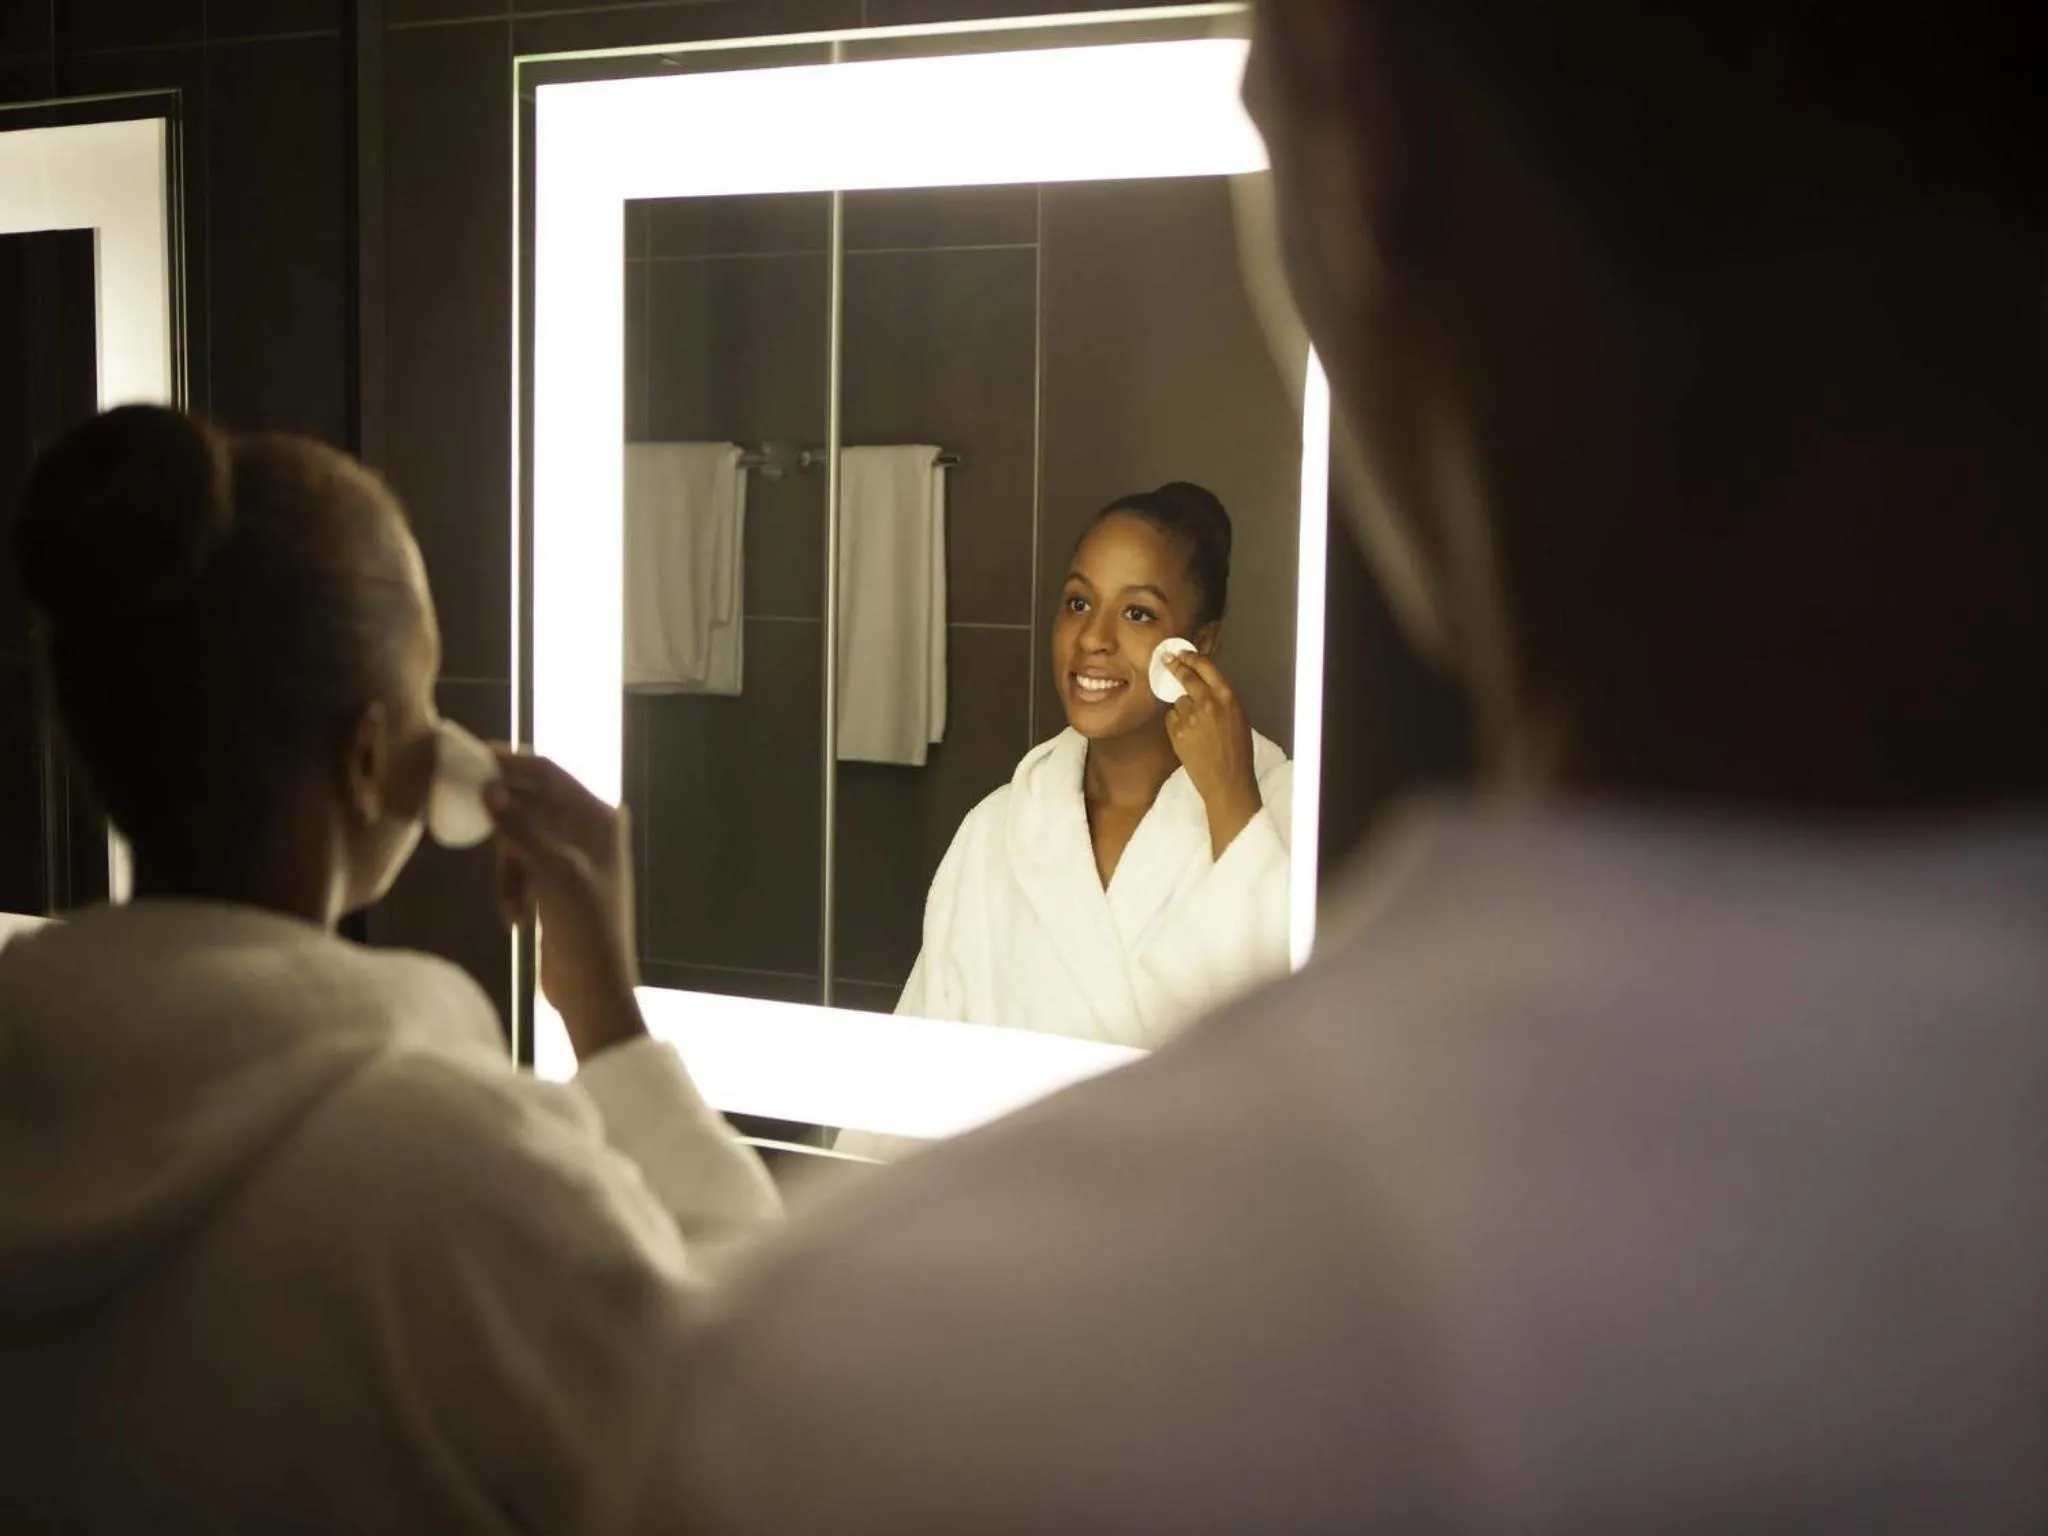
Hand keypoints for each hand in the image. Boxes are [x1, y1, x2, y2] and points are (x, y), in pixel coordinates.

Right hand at [485, 752, 645, 1060]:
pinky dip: (514, 888)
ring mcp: (572, 855)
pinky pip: (522, 866)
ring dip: (508, 869)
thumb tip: (490, 786)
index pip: (549, 773)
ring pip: (520, 837)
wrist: (594, 987)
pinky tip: (517, 919)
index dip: (511, 762)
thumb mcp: (552, 872)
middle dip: (501, 816)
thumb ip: (521, 826)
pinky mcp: (555, 882)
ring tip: (513, 906)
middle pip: (532, 802)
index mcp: (599, 817)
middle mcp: (588, 829)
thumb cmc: (585, 926)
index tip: (469, 755)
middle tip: (459, 806)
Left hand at [1163, 652, 1262, 857]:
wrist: (1227, 779)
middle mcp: (1208, 701)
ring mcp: (1190, 716)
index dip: (1190, 657)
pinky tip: (1188, 736)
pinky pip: (1172, 718)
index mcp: (1227, 696)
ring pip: (1178, 700)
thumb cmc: (1238, 751)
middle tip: (1167, 660)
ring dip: (1182, 707)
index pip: (1205, 666)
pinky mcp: (1177, 730)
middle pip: (1185, 675)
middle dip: (1175, 666)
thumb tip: (1204, 684)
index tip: (1182, 653)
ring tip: (1195, 726)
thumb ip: (1221, 698)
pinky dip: (1176, 723)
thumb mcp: (1238, 716)